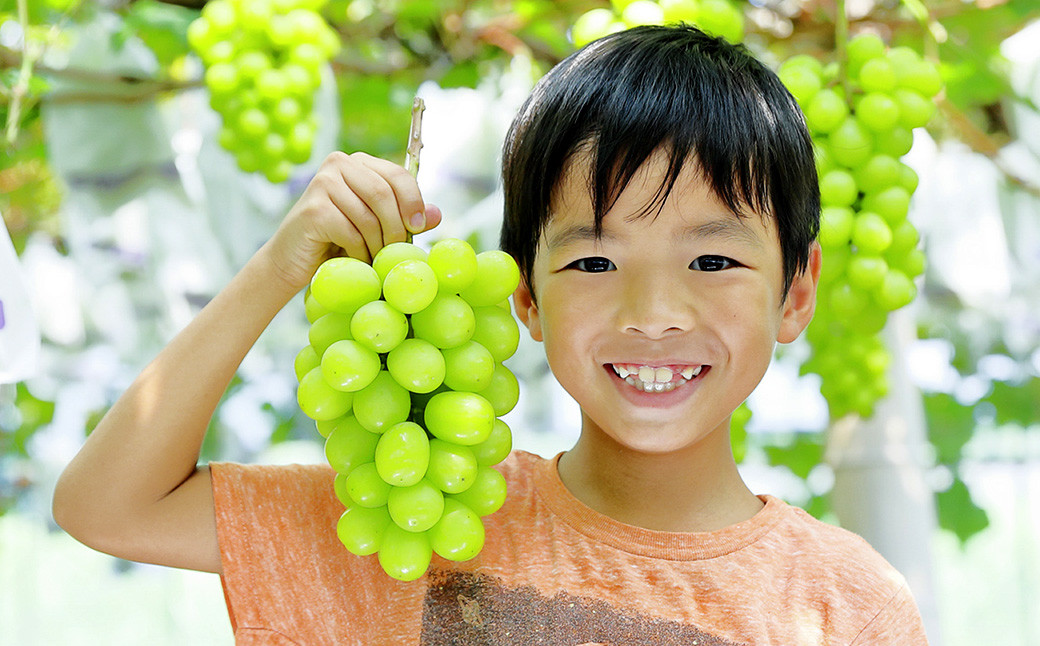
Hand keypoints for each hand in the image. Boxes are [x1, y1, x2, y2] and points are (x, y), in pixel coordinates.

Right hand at [264, 151, 442, 291]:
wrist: (293, 260)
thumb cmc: (338, 241)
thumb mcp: (378, 227)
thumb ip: (406, 219)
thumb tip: (437, 214)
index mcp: (359, 162)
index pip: (397, 175)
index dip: (413, 201)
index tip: (418, 227)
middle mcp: (339, 164)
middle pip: (384, 194)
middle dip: (396, 228)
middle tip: (396, 251)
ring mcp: (323, 183)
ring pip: (369, 216)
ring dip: (377, 245)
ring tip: (373, 258)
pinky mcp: (313, 208)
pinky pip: (351, 232)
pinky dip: (358, 251)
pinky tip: (354, 258)